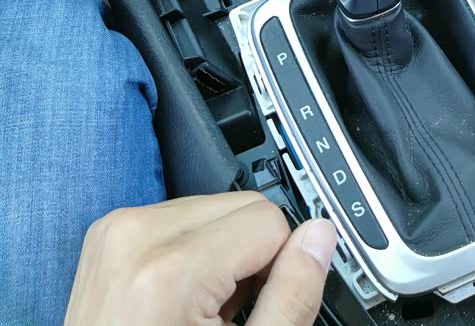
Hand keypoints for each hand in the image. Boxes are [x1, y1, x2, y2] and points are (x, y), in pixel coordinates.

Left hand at [65, 191, 336, 324]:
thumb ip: (290, 298)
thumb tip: (319, 237)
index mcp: (169, 270)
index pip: (269, 220)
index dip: (277, 268)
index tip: (256, 309)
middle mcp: (136, 235)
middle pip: (243, 205)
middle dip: (250, 256)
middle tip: (227, 315)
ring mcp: (116, 230)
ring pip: (216, 206)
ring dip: (222, 252)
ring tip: (200, 310)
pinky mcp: (109, 231)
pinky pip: (182, 215)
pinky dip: (193, 251)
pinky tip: (178, 297)